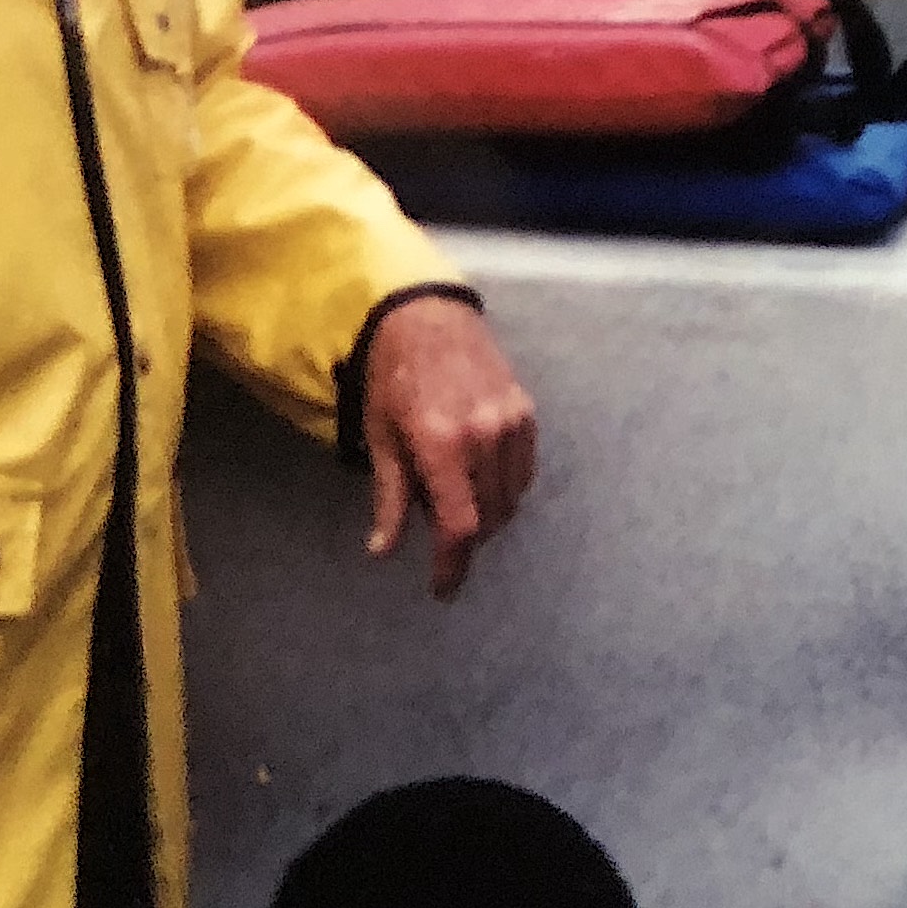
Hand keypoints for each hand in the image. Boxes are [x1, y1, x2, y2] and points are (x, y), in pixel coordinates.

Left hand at [362, 297, 536, 599]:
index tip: (443, 590)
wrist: (426, 317)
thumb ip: (389, 498)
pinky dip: (505, 490)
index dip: (452, 566)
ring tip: (458, 509)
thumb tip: (383, 552)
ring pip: (511, 499)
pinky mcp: (526, 412)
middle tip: (441, 543)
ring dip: (488, 518)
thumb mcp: (380, 438)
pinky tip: (481, 482)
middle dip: (466, 542)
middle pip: (489, 518)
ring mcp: (511, 422)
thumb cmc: (393, 379)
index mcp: (441, 443)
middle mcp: (484, 435)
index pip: (458, 524)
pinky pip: (524, 472)